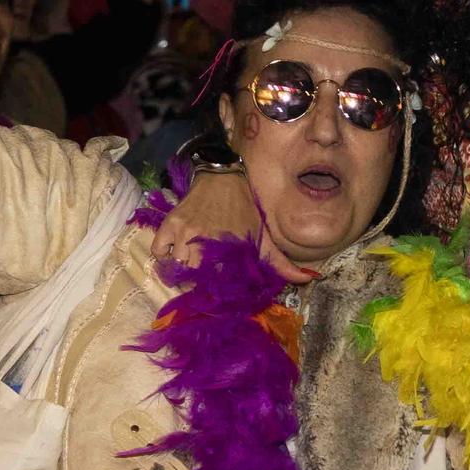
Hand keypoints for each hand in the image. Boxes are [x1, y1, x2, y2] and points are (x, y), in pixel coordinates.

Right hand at [152, 171, 312, 284]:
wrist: (223, 176)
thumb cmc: (245, 209)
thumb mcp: (265, 236)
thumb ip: (282, 262)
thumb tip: (310, 278)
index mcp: (228, 251)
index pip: (215, 285)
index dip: (214, 294)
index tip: (215, 293)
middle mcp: (205, 243)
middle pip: (191, 280)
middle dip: (195, 285)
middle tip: (201, 281)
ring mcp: (185, 233)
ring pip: (174, 267)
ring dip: (180, 271)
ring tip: (189, 269)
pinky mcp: (171, 224)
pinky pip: (159, 250)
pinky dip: (164, 255)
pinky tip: (175, 252)